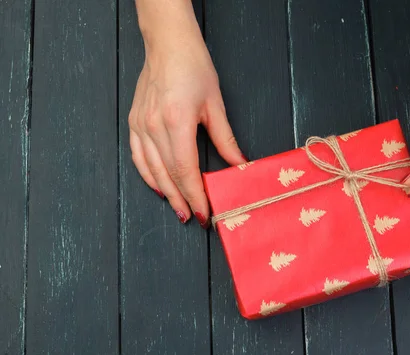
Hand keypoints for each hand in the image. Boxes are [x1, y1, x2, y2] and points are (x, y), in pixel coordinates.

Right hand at [129, 1, 244, 226]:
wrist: (168, 45)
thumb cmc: (194, 68)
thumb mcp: (216, 106)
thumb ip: (226, 140)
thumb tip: (239, 165)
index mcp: (176, 121)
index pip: (185, 170)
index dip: (195, 195)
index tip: (204, 212)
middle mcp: (153, 126)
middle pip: (168, 174)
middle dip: (182, 200)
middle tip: (194, 218)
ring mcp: (140, 125)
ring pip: (151, 170)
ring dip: (165, 193)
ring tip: (179, 209)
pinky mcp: (134, 122)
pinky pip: (138, 157)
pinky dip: (148, 176)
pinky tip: (159, 187)